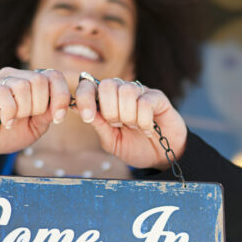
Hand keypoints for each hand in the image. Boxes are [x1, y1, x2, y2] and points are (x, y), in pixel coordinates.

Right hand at [0, 67, 70, 159]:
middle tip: (29, 119)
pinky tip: (6, 122)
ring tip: (15, 120)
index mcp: (31, 83)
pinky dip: (10, 112)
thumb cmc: (10, 133)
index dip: (61, 96)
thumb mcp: (36, 127)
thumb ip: (48, 114)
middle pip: (40, 80)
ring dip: (24, 110)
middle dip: (40, 106)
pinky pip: (4, 94)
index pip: (54, 76)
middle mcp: (16, 77)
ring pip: (23, 86)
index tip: (58, 118)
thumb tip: (60, 105)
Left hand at [72, 77, 187, 169]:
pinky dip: (144, 120)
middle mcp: (122, 92)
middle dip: (110, 110)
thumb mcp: (112, 142)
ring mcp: (140, 93)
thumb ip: (99, 126)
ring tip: (134, 127)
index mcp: (107, 101)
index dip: (85, 98)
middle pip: (107, 84)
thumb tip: (80, 110)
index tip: (88, 117)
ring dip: (128, 116)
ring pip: (126, 91)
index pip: (89, 86)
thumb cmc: (136, 147)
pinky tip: (147, 129)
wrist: (161, 157)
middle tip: (118, 125)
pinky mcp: (157, 98)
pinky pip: (145, 101)